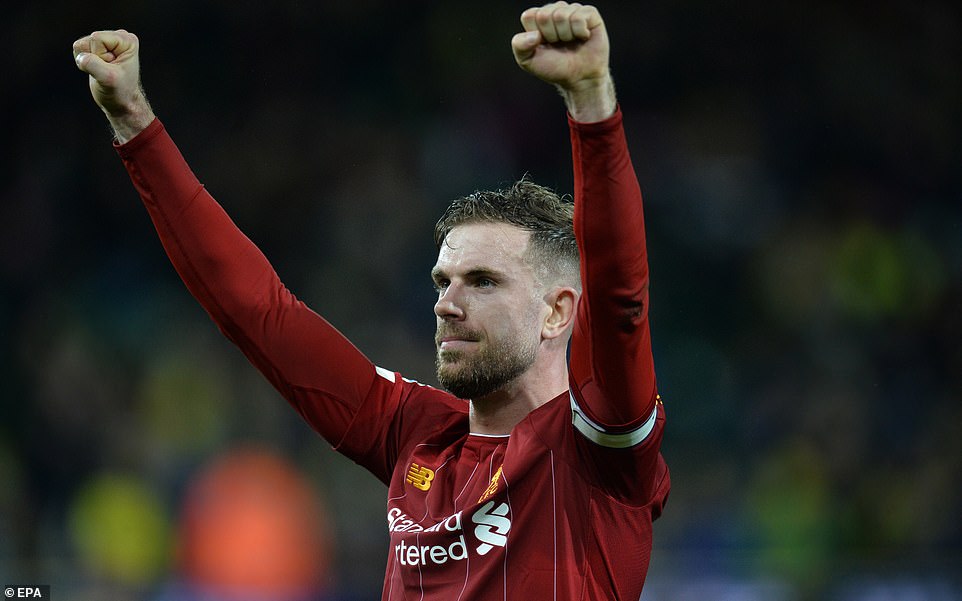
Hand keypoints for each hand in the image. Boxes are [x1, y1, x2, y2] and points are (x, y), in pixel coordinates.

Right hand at [73, 30, 153, 141]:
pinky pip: (79, 50)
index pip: (97, 38)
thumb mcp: (108, 79)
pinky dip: (84, 62)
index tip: (112, 68)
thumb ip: (93, 65)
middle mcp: (119, 37)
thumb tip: (80, 57)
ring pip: (81, 45)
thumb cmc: (120, 92)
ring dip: (88, 61)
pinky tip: (97, 69)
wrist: (120, 102)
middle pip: (88, 40)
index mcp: (127, 40)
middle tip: (107, 71)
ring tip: (102, 71)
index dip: (100, 56)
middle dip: (93, 58)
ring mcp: (108, 42)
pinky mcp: (98, 48)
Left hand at [511, 2, 614, 121]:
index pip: (530, 16)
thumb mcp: (527, 61)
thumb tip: (535, 34)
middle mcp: (555, 10)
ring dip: (565, 35)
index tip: (544, 45)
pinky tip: (583, 37)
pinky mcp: (590, 14)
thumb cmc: (554, 67)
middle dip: (551, 35)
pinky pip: (579, 17)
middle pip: (545, 15)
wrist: (579, 78)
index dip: (536, 34)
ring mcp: (573, 10)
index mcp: (538, 18)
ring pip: (562, 15)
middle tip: (559, 45)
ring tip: (570, 42)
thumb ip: (519, 45)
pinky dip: (580, 32)